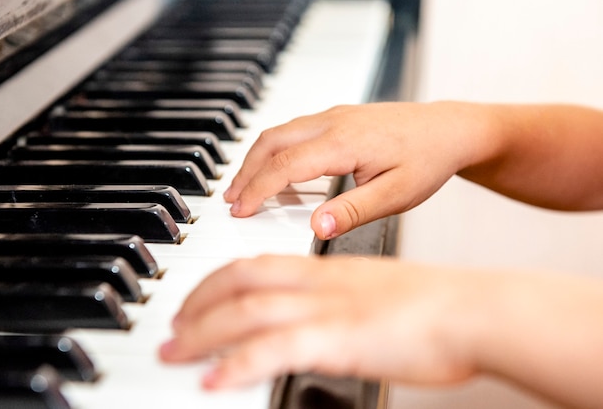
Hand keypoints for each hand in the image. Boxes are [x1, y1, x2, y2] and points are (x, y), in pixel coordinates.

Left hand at [158, 254, 487, 389]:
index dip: (215, 281)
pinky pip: (274, 348)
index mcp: (325, 269)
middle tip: (172, 328)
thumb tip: (315, 323)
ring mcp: (327, 308)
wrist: (472, 309)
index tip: (195, 301)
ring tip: (173, 353)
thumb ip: (338, 303)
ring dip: (201, 332)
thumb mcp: (373, 295)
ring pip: (245, 311)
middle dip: (196, 304)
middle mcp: (318, 282)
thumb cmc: (433, 306)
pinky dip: (238, 363)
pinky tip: (215, 379)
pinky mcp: (339, 338)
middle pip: (238, 281)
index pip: (254, 265)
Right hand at [223, 102, 487, 238]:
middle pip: (271, 142)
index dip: (257, 190)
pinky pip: (295, 129)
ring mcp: (335, 115)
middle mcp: (333, 122)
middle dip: (245, 171)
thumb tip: (317, 227)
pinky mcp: (339, 116)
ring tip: (245, 186)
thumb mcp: (396, 195)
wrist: (451, 129)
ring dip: (257, 158)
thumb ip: (353, 211)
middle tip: (232, 200)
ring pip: (280, 132)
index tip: (240, 211)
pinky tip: (278, 169)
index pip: (284, 166)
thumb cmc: (428, 160)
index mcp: (343, 142)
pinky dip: (275, 149)